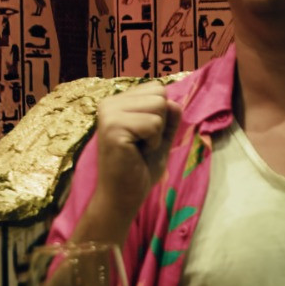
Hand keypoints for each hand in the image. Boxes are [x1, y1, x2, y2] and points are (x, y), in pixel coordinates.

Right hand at [91, 80, 181, 219]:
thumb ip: (169, 117)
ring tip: (139, 148)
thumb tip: (174, 102)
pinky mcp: (113, 127)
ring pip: (159, 106)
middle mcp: (110, 103)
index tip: (144, 137)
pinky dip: (153, 142)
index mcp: (117, 102)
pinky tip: (136, 153)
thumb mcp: (161, 138)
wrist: (123, 197)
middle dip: (160, 123)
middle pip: (160, 94)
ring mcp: (109, 113)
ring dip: (157, 133)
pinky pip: (154, 123)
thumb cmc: (139, 169)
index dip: (161, 115)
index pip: (157, 88)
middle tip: (141, 144)